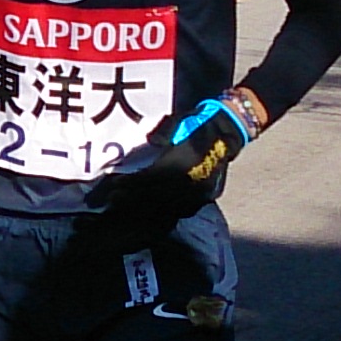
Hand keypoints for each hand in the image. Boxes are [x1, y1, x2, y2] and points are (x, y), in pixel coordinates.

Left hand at [83, 95, 248, 252]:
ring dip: (145, 210)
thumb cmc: (198, 123)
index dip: (132, 183)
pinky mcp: (206, 196)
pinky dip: (164, 216)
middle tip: (112, 201)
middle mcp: (193, 178)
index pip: (153, 176)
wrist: (229, 130)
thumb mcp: (176, 123)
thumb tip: (141, 145)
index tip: (114, 186)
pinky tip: (149, 217)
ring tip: (126, 210)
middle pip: (157, 196)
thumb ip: (159, 135)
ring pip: (169, 208)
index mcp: (185, 158)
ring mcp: (201, 190)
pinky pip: (182, 212)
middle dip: (133, 200)